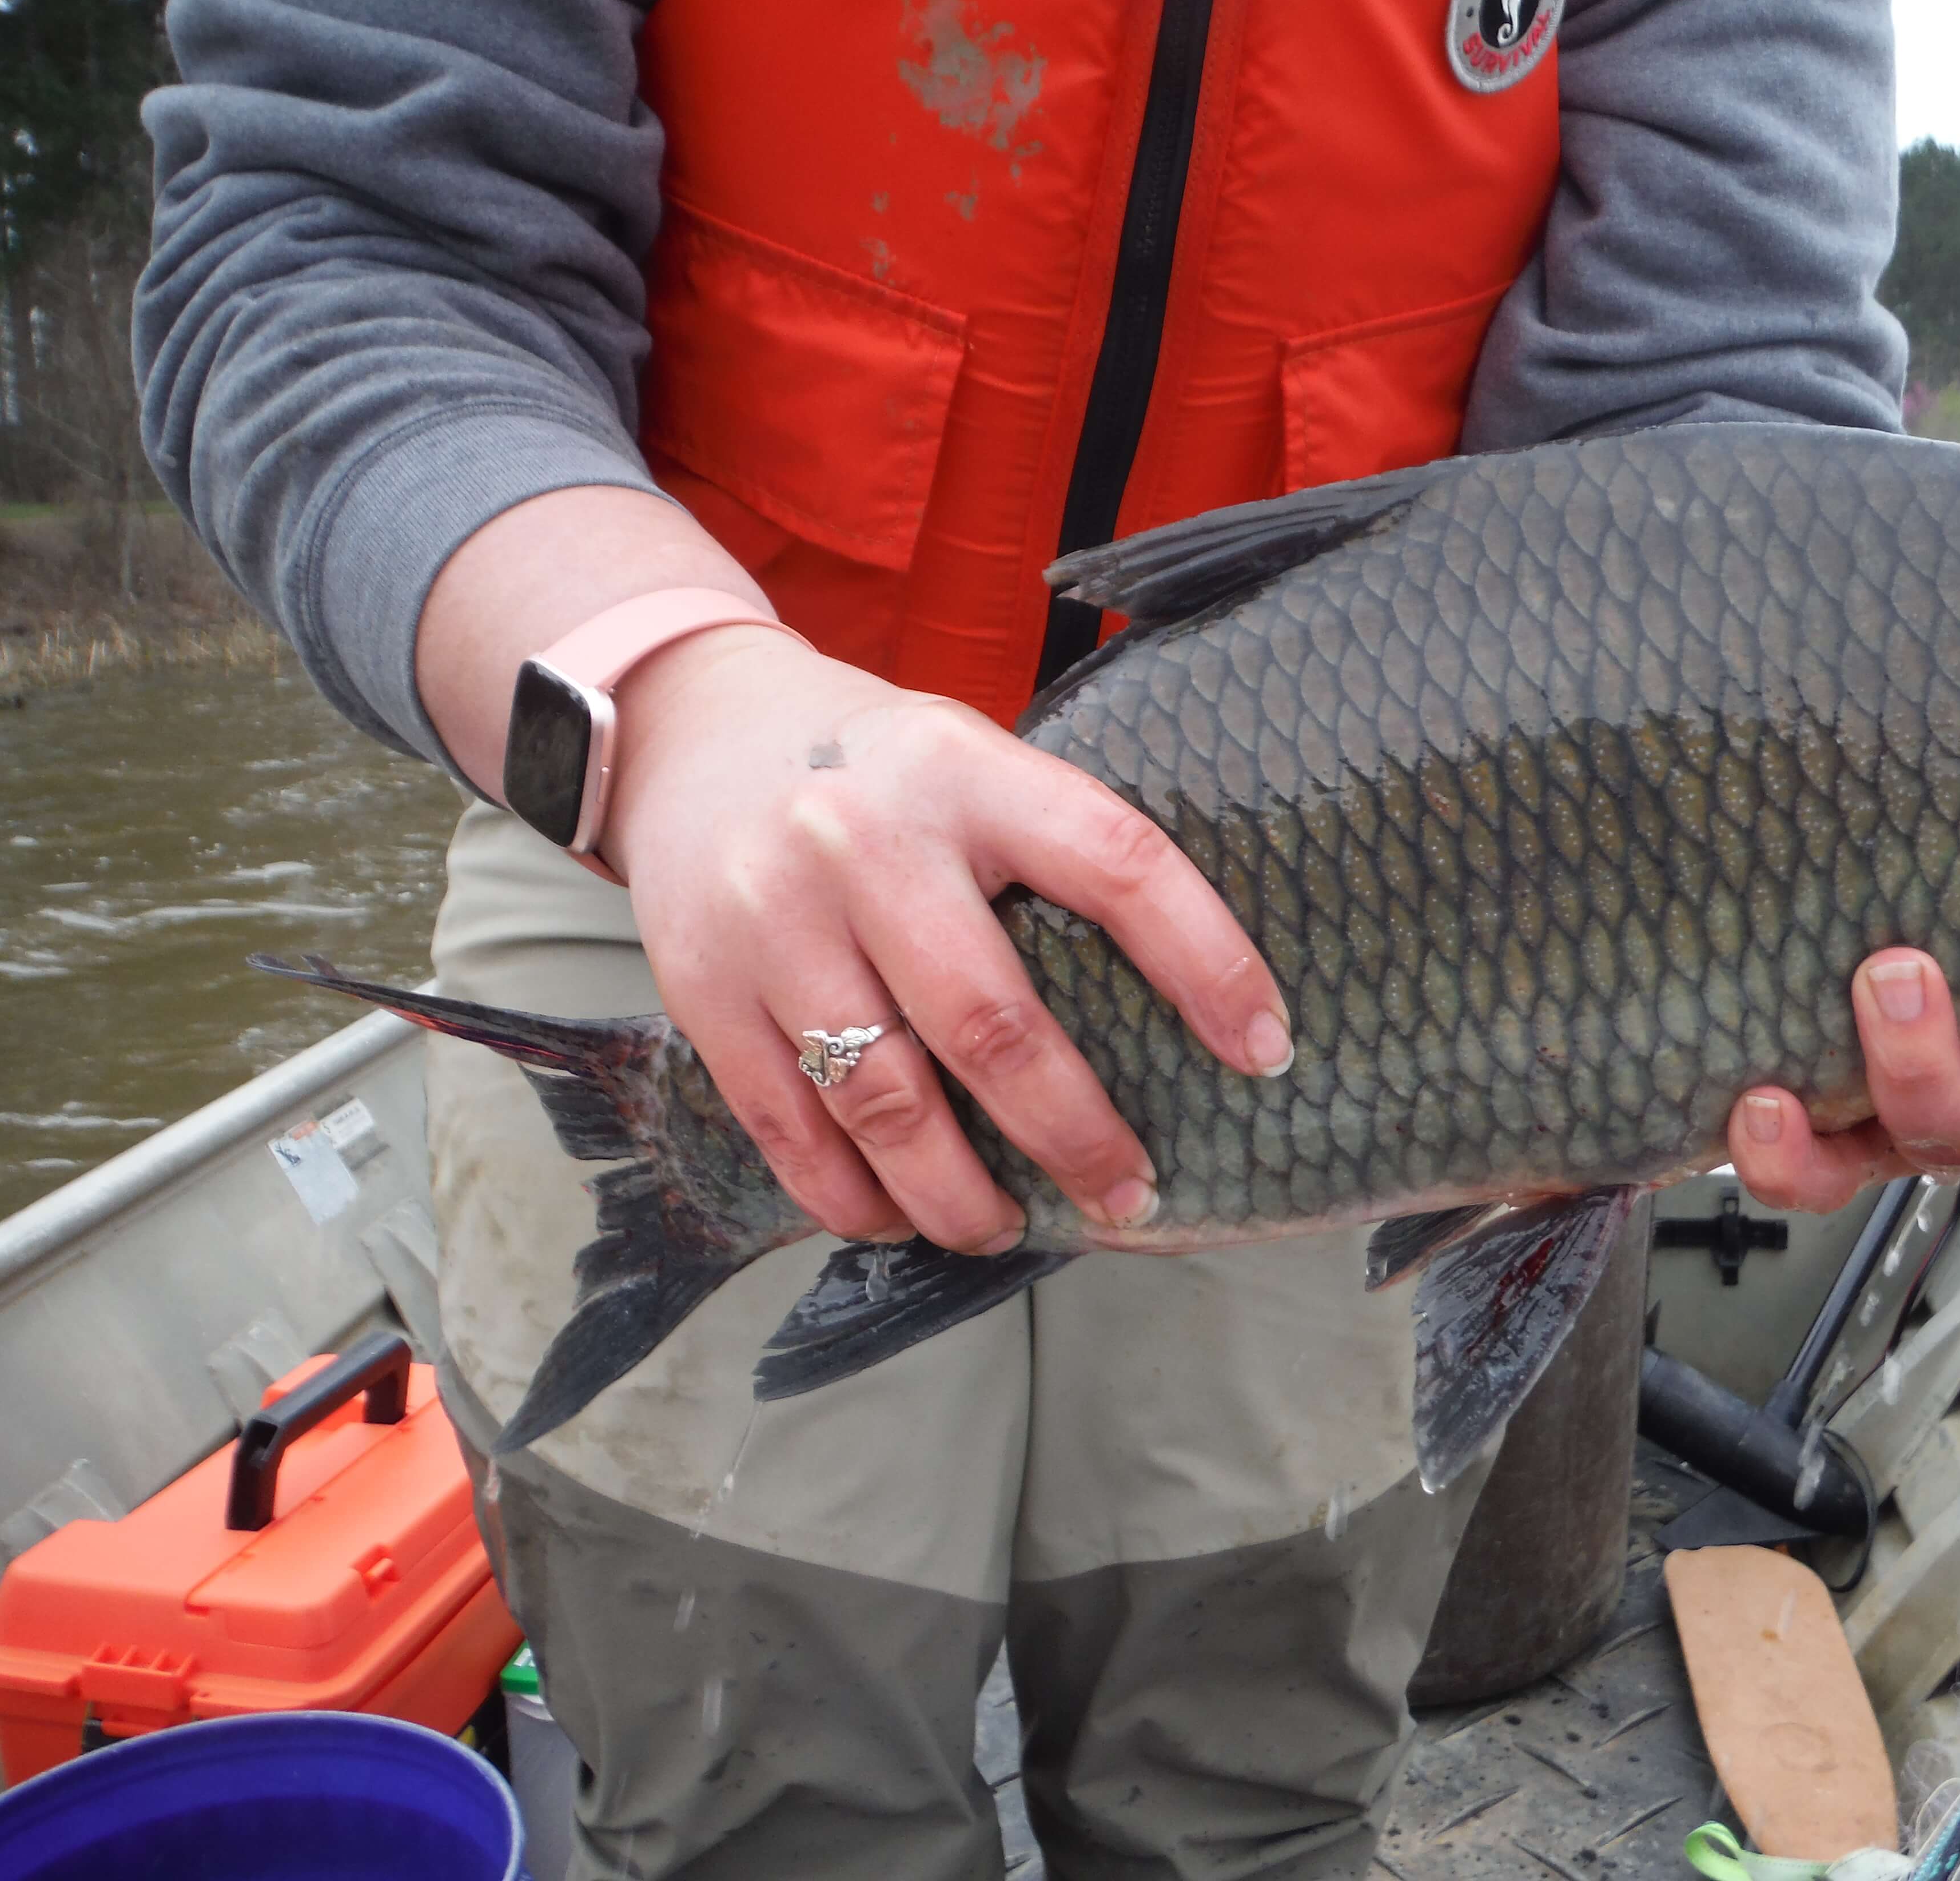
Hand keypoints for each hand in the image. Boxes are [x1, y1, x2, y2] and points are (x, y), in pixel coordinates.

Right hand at [599, 628, 1292, 1251]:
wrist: (694, 733)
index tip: (1265, 1050)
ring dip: (959, 1193)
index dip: (1206, 963)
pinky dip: (852, 1195)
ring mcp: (775, 918)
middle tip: (1129, 1195)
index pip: (1117, 866)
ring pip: (884, 1099)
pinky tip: (900, 1216)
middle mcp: (865, 840)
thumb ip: (1055, 856)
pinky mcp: (705, 989)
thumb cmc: (878, 773)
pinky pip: (790, 1126)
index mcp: (967, 773)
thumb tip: (1185, 1006)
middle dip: (1074, 1135)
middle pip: (991, 1022)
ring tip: (1007, 1226)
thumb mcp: (976, 764)